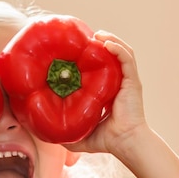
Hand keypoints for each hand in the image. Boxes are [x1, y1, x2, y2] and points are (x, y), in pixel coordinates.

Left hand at [66, 32, 178, 177]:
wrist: (126, 143)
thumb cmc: (107, 140)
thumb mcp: (81, 135)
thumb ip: (65, 133)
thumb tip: (45, 134)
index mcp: (109, 90)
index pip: (102, 67)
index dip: (91, 56)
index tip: (76, 49)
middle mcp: (120, 82)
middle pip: (112, 54)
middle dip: (100, 42)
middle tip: (85, 37)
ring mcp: (128, 80)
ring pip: (122, 51)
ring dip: (110, 39)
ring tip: (97, 34)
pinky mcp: (133, 81)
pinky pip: (127, 58)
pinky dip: (117, 48)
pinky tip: (106, 43)